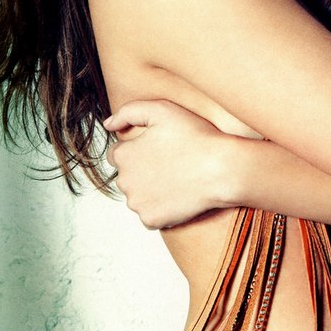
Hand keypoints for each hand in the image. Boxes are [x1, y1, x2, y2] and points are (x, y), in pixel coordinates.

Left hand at [104, 99, 226, 228]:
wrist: (222, 169)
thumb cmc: (194, 136)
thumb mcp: (160, 109)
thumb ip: (128, 112)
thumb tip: (108, 124)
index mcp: (123, 155)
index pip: (117, 154)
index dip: (137, 148)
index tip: (158, 148)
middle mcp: (124, 182)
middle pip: (127, 176)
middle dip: (141, 169)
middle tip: (169, 161)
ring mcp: (138, 204)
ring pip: (138, 195)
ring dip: (149, 189)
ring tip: (175, 177)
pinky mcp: (152, 220)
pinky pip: (149, 213)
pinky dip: (160, 206)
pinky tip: (177, 193)